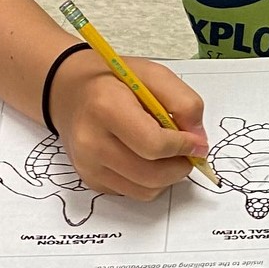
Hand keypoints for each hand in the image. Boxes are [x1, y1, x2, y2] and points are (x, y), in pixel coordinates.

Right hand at [46, 51, 208, 199]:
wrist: (69, 91)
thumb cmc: (114, 81)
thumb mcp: (154, 75)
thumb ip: (184, 102)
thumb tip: (199, 140)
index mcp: (105, 107)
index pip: (154, 144)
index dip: (183, 146)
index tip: (197, 142)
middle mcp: (91, 141)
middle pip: (151, 174)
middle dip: (180, 166)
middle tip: (188, 151)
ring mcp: (88, 165)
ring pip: (146, 190)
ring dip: (168, 176)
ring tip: (167, 153)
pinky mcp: (90, 180)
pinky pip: (133, 192)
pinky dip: (150, 181)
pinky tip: (146, 158)